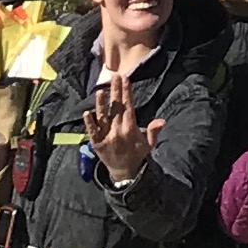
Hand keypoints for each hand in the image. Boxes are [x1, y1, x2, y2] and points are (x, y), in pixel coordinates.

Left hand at [89, 57, 156, 183]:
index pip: (128, 106)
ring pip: (103, 117)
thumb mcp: (149, 144)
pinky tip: (86, 113)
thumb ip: (153, 131)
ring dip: (101, 103)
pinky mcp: (96, 143)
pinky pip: (92, 131)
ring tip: (101, 90)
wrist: (124, 172)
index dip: (126, 92)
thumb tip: (161, 121)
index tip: (125, 79)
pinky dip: (89, 123)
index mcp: (130, 129)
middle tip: (114, 76)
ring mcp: (106, 137)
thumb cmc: (137, 154)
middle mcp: (117, 131)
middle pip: (116, 107)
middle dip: (116, 91)